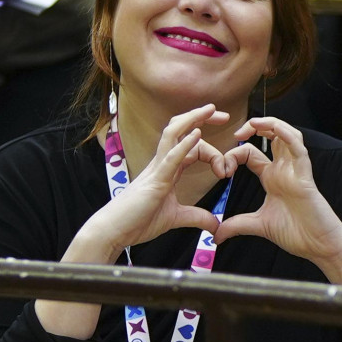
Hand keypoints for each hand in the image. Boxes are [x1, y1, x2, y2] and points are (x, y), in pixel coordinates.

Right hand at [46, 104, 228, 338]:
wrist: (114, 231)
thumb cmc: (138, 221)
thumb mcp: (176, 218)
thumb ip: (196, 217)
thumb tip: (216, 225)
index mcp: (167, 169)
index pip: (190, 147)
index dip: (209, 145)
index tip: (227, 158)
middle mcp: (161, 163)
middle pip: (180, 131)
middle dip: (201, 119)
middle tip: (223, 114)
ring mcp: (156, 168)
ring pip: (172, 134)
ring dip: (192, 120)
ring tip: (210, 110)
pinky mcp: (154, 180)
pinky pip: (170, 157)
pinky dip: (185, 144)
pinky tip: (198, 134)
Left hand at [213, 118, 341, 288]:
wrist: (319, 246)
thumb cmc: (297, 233)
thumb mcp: (258, 226)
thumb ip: (237, 225)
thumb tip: (217, 235)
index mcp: (272, 177)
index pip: (250, 153)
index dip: (234, 154)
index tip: (222, 170)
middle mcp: (284, 170)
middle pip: (272, 135)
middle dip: (253, 127)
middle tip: (236, 133)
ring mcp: (295, 171)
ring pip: (287, 135)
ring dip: (271, 124)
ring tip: (253, 123)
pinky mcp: (305, 177)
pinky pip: (299, 149)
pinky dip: (288, 136)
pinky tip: (276, 129)